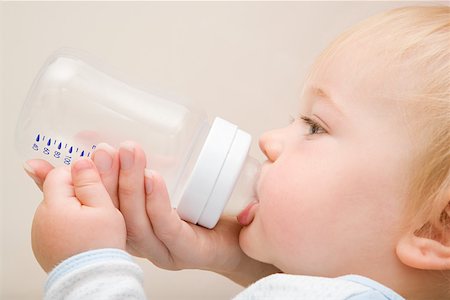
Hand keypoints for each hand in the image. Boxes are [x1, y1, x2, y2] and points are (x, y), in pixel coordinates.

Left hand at [28, 159, 125, 271]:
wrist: (94, 280)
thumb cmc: (101, 246)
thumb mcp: (104, 207)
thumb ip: (90, 182)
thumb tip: (80, 161)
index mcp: (53, 206)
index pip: (61, 174)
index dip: (82, 176)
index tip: (97, 186)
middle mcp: (41, 219)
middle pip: (59, 191)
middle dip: (78, 193)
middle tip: (99, 206)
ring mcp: (40, 234)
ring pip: (59, 208)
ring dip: (75, 209)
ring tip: (93, 224)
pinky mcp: (45, 245)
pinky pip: (57, 225)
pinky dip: (70, 225)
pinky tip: (85, 233)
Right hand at [94, 141, 278, 285]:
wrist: (246, 239)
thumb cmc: (207, 212)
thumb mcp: (174, 188)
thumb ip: (150, 171)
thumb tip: (126, 142)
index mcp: (135, 229)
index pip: (102, 211)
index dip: (88, 183)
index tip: (81, 154)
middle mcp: (144, 244)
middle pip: (115, 216)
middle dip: (106, 180)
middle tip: (105, 148)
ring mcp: (165, 251)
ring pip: (138, 222)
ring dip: (130, 184)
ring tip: (130, 153)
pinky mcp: (188, 252)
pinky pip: (168, 228)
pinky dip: (157, 202)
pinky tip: (152, 178)